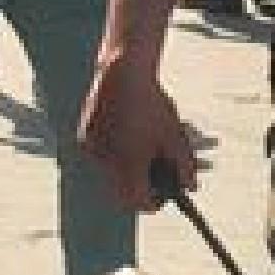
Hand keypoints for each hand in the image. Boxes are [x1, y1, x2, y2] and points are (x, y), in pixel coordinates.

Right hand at [75, 55, 203, 212]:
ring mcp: (92, 151)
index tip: (165, 196)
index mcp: (130, 165)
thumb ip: (185, 167)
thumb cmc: (152, 104)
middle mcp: (106, 163)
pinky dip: (113, 153)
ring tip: (141, 147)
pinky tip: (125, 134)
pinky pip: (100, 157)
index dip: (155, 202)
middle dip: (140, 187)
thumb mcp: (175, 136)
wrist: (123, 71)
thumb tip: (190, 188)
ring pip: (110, 174)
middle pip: (123, 192)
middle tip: (155, 176)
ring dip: (125, 170)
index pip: (139, 203)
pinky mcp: (84, 139)